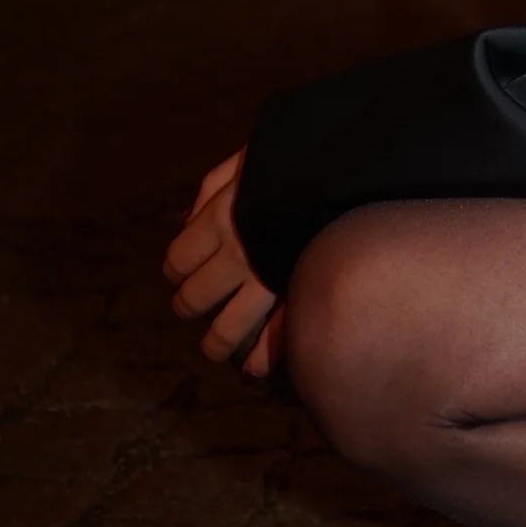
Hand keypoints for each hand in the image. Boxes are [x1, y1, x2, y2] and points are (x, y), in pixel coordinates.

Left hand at [164, 150, 285, 376]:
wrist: (349, 162)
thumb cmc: (294, 157)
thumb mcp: (245, 159)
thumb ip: (212, 188)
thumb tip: (186, 223)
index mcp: (220, 217)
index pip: (178, 259)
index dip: (175, 269)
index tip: (178, 272)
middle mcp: (237, 253)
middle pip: (194, 297)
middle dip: (187, 305)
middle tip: (190, 307)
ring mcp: (268, 279)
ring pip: (228, 328)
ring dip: (215, 344)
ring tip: (213, 349)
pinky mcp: (299, 292)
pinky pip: (277, 334)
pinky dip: (263, 358)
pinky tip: (252, 369)